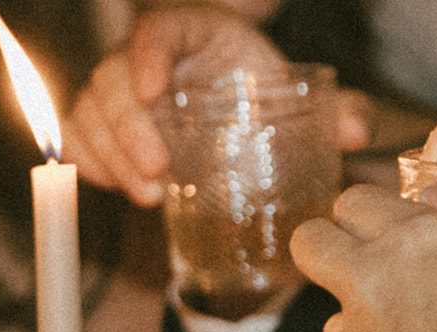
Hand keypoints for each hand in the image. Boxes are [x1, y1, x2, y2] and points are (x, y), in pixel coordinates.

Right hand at [66, 5, 371, 206]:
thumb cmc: (257, 87)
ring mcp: (117, 89)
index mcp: (190, 31)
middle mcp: (143, 56)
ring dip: (109, 156)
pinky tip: (115, 188)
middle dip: (127, 128)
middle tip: (158, 172)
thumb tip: (359, 133)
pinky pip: (77, 135)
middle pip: (112, 77)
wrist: (225, 89)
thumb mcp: (294, 92)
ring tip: (147, 195)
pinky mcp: (102, 122)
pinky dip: (87, 162)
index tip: (154, 91)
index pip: (156, 30)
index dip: (147, 55)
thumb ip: (334, 110)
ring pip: (89, 110)